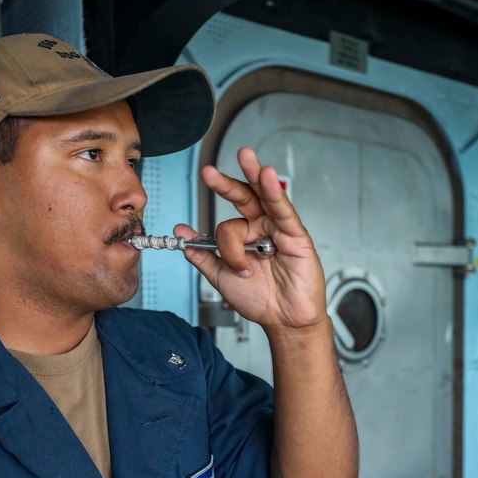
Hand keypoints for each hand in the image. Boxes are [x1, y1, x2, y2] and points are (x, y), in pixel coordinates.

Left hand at [176, 147, 327, 332]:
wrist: (283, 321)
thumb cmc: (260, 300)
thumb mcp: (221, 277)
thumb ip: (201, 254)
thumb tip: (181, 231)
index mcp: (244, 237)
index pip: (227, 223)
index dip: (221, 234)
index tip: (215, 238)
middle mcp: (261, 228)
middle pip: (243, 198)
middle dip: (226, 184)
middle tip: (208, 172)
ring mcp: (279, 230)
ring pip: (263, 199)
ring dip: (254, 175)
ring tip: (244, 156)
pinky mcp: (296, 235)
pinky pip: (283, 210)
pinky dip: (275, 193)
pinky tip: (267, 176)